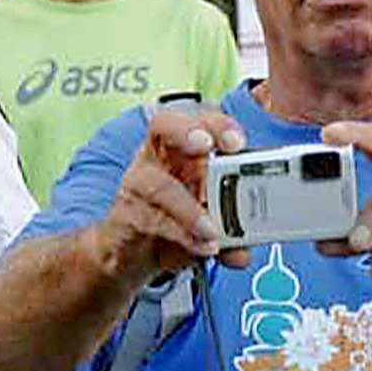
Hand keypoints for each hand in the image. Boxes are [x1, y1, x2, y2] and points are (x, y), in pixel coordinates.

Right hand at [95, 110, 250, 287]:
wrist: (133, 252)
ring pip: (160, 185)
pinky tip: (203, 247)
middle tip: (208, 147)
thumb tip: (245, 249)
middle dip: (188, 132)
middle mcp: (156, 157)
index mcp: (182, 146)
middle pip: (164, 126)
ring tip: (213, 230)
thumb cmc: (174, 219)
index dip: (216, 123)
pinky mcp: (127, 215)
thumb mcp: (208, 216)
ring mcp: (138, 184)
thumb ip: (230, 226)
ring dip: (190, 209)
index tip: (237, 142)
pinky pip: (153, 221)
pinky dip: (183, 236)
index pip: (196, 118)